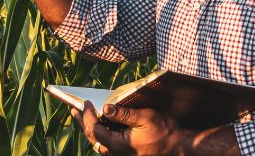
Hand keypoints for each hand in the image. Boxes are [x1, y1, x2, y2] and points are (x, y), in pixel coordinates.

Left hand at [71, 101, 190, 155]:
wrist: (179, 147)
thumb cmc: (165, 132)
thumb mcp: (145, 118)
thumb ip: (124, 114)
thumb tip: (105, 109)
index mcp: (120, 146)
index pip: (95, 131)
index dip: (87, 117)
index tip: (86, 104)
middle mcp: (117, 153)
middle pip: (93, 138)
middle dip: (83, 123)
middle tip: (75, 110)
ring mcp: (121, 155)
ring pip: (99, 142)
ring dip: (91, 128)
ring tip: (83, 115)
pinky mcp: (125, 153)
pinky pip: (107, 143)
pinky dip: (100, 132)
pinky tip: (100, 123)